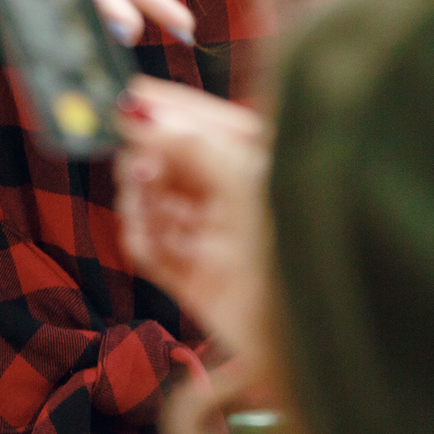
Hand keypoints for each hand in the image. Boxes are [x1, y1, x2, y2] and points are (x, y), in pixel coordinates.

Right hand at [117, 76, 270, 367]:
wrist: (305, 335)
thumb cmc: (293, 246)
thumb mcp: (244, 183)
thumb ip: (193, 145)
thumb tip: (142, 114)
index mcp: (258, 164)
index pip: (204, 122)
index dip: (166, 107)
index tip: (128, 97)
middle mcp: (233, 196)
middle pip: (170, 162)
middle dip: (148, 159)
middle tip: (141, 168)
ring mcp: (212, 237)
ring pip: (152, 201)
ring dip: (139, 200)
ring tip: (145, 203)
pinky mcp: (192, 275)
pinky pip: (148, 246)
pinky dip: (140, 237)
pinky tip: (147, 237)